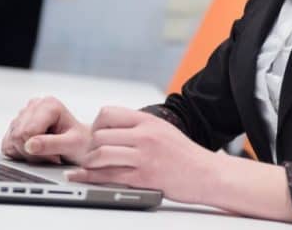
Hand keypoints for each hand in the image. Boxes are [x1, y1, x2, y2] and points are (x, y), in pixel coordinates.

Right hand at [1, 96, 89, 164]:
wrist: (81, 145)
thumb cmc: (80, 143)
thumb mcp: (72, 144)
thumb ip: (52, 144)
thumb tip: (30, 145)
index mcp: (49, 104)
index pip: (28, 132)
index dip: (39, 149)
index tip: (54, 155)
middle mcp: (34, 106)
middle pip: (18, 137)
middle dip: (32, 153)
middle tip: (50, 156)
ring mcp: (23, 115)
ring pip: (11, 142)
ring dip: (26, 154)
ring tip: (45, 152)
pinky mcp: (15, 127)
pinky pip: (7, 146)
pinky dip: (19, 154)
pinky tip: (35, 151)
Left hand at [66, 106, 215, 203]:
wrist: (207, 174)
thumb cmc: (186, 155)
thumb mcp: (164, 130)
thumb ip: (140, 127)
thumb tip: (115, 128)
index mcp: (149, 121)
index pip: (109, 113)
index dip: (96, 125)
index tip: (96, 135)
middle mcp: (145, 135)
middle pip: (101, 134)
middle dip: (90, 146)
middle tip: (90, 153)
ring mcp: (144, 156)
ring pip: (101, 154)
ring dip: (88, 162)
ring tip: (88, 166)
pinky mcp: (144, 177)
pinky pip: (109, 176)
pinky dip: (91, 177)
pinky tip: (84, 177)